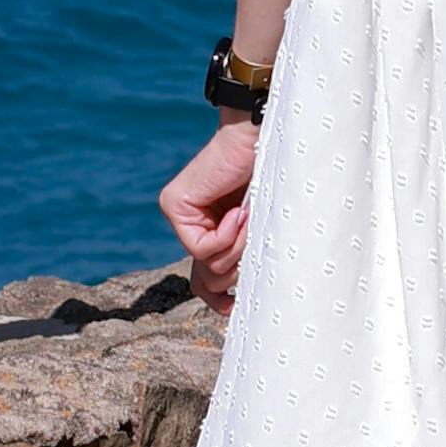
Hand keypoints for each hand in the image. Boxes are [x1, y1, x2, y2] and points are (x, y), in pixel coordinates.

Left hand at [162, 117, 257, 311]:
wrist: (262, 136)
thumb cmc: (271, 179)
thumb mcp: (257, 231)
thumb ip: (240, 258)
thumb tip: (227, 305)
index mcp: (210, 231)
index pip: (202, 280)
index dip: (217, 298)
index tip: (233, 309)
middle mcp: (190, 225)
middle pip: (207, 279)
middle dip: (237, 265)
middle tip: (254, 235)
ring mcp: (179, 214)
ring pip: (208, 266)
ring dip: (238, 246)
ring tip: (250, 215)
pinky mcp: (174, 205)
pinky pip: (201, 248)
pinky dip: (227, 234)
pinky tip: (237, 210)